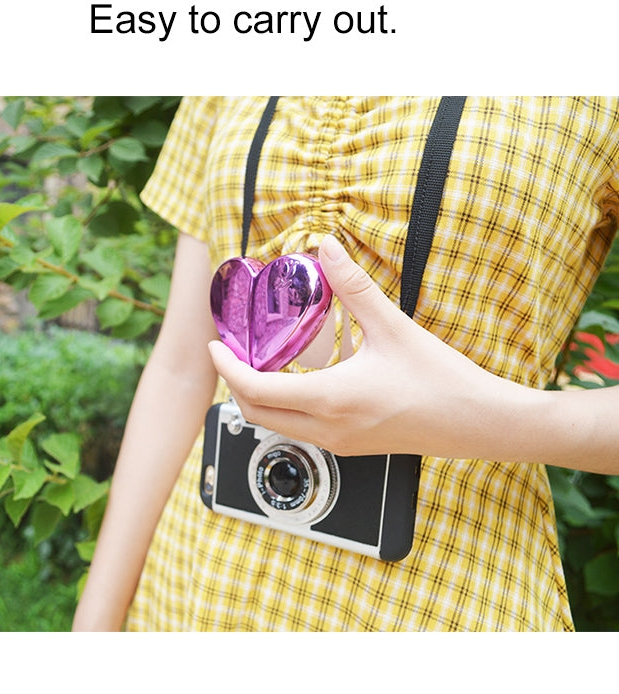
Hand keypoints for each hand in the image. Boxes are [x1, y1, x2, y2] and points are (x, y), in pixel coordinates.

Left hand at [208, 234, 507, 459]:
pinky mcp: (349, 446)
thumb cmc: (440, 380)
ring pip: (275, 426)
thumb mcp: (393, 326)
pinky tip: (296, 380)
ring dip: (257, 397)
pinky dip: (283, 407)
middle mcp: (326, 429)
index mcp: (330, 399)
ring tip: (259, 362)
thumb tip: (326, 248)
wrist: (476, 422)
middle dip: (234, 384)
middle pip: (255, 413)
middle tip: (232, 353)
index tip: (217, 345)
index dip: (227, 367)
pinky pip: (299, 430)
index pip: (254, 389)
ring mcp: (337, 443)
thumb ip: (354, 286)